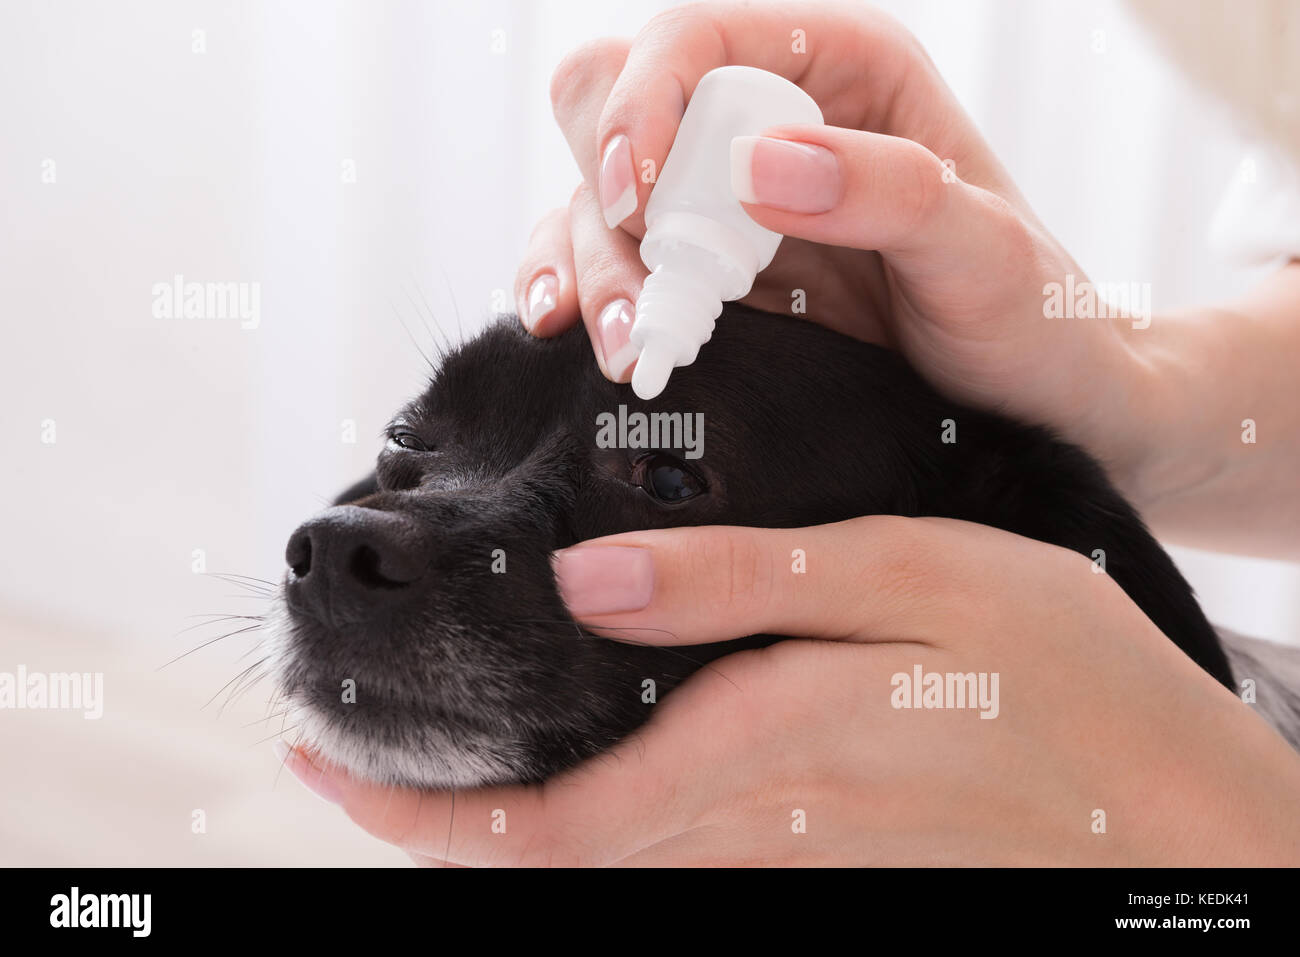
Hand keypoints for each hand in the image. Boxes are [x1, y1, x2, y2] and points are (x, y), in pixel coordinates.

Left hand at [279, 516, 1299, 864]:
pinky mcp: (827, 854)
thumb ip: (742, 583)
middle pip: (561, 855)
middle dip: (440, 824)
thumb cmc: (1059, 673)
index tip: (323, 770)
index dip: (423, 816)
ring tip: (442, 761)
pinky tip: (590, 759)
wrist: (1172, 804)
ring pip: (613, 858)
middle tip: (352, 762)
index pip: (550, 823)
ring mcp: (790, 854)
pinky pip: (681, 850)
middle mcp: (757, 825)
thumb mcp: (909, 579)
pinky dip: (603, 819)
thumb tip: (586, 586)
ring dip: (511, 822)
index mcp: (760, 750)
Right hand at [514, 1, 1148, 486]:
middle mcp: (767, 121)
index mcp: (839, 70)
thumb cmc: (1028, 313)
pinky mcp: (707, 271)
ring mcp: (726, 200)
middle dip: (605, 189)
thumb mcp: (984, 251)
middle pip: (615, 104)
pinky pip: (606, 260)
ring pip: (594, 192)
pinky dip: (583, 292)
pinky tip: (583, 336)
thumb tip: (760, 165)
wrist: (1032, 397)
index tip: (639, 194)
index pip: (696, 39)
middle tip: (641, 286)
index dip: (645, 101)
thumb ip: (887, 192)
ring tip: (625, 346)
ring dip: (590, 264)